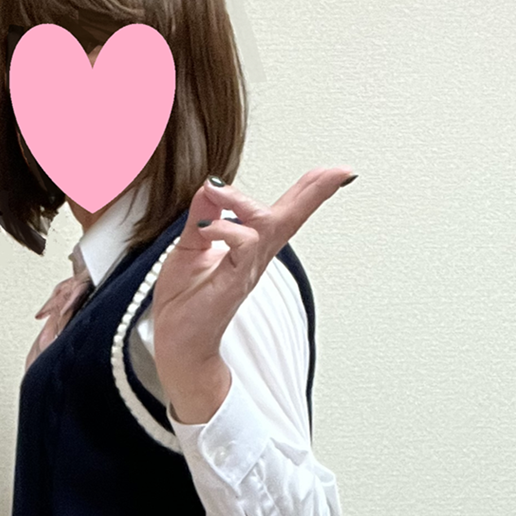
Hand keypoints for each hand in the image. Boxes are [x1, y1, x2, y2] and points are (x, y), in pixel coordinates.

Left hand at [151, 170, 356, 390]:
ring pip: (266, 225)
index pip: (280, 214)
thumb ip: (202, 215)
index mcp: (248, 248)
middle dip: (315, 192)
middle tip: (338, 171)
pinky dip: (225, 229)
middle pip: (291, 218)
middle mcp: (255, 257)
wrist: (178, 343)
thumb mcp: (190, 246)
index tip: (334, 173)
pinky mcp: (237, 280)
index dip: (306, 193)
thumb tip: (211, 186)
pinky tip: (205, 228)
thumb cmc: (185, 302)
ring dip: (242, 202)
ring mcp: (248, 269)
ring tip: (215, 189)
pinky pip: (244, 244)